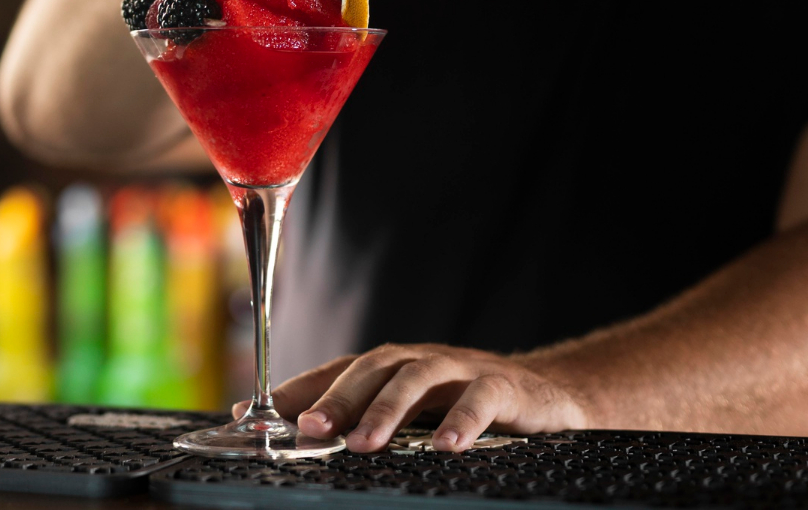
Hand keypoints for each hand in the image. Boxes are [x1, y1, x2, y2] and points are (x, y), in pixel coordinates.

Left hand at [234, 344, 592, 452]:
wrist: (553, 396)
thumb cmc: (469, 407)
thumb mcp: (416, 416)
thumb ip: (367, 422)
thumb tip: (302, 439)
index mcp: (395, 367)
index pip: (337, 371)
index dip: (297, 388)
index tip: (255, 414)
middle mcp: (422, 360)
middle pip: (372, 367)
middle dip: (336, 398)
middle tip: (308, 430)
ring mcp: (464, 369)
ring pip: (419, 377)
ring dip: (387, 410)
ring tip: (363, 444)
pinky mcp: (506, 387)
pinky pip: (482, 398)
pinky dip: (464, 421)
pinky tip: (447, 448)